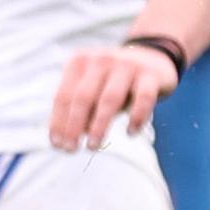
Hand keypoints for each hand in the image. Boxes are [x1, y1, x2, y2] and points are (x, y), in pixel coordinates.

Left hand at [48, 40, 177, 148]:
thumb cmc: (112, 82)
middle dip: (74, 126)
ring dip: (99, 126)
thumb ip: (81, 110)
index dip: (58, 122)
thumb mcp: (93, 91)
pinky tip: (130, 133)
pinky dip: (136, 118)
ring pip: (110, 99)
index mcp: (79, 62)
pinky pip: (143, 99)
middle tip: (71, 149)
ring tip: (93, 146)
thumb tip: (69, 138)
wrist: (152, 59)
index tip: (57, 145)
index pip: (63, 96)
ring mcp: (127, 65)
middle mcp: (101, 60)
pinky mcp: (151, 74)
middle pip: (83, 98)